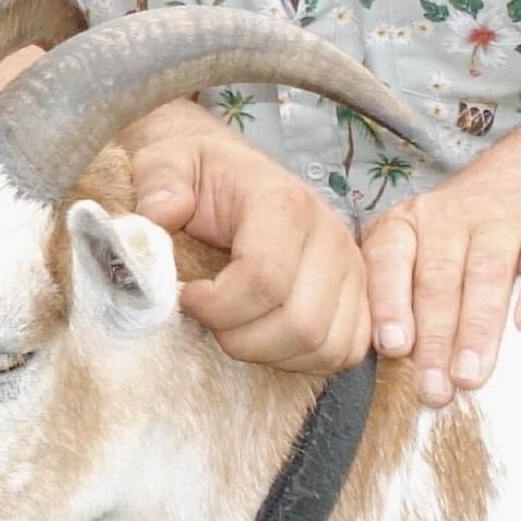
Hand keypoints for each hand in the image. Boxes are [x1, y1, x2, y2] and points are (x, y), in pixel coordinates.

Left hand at [124, 102, 370, 373]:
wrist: (235, 178)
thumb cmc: (201, 178)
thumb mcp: (167, 161)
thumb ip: (159, 180)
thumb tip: (161, 213)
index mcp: (284, 203)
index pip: (263, 280)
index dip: (216, 305)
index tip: (187, 296)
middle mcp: (330, 235)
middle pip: (299, 324)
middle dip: (241, 338)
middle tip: (210, 319)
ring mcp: (352, 269)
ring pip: (324, 345)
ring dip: (270, 352)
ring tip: (235, 328)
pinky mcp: (361, 297)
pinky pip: (344, 351)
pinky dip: (303, 359)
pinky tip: (266, 338)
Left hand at [361, 165, 520, 405]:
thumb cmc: (463, 236)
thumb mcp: (422, 248)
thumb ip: (400, 293)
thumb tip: (386, 367)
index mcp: (407, 225)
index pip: (388, 261)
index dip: (389, 304)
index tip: (394, 348)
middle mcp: (448, 217)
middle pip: (438, 279)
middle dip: (435, 338)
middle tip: (435, 389)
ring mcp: (500, 218)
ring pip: (485, 273)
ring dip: (477, 328)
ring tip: (471, 374)